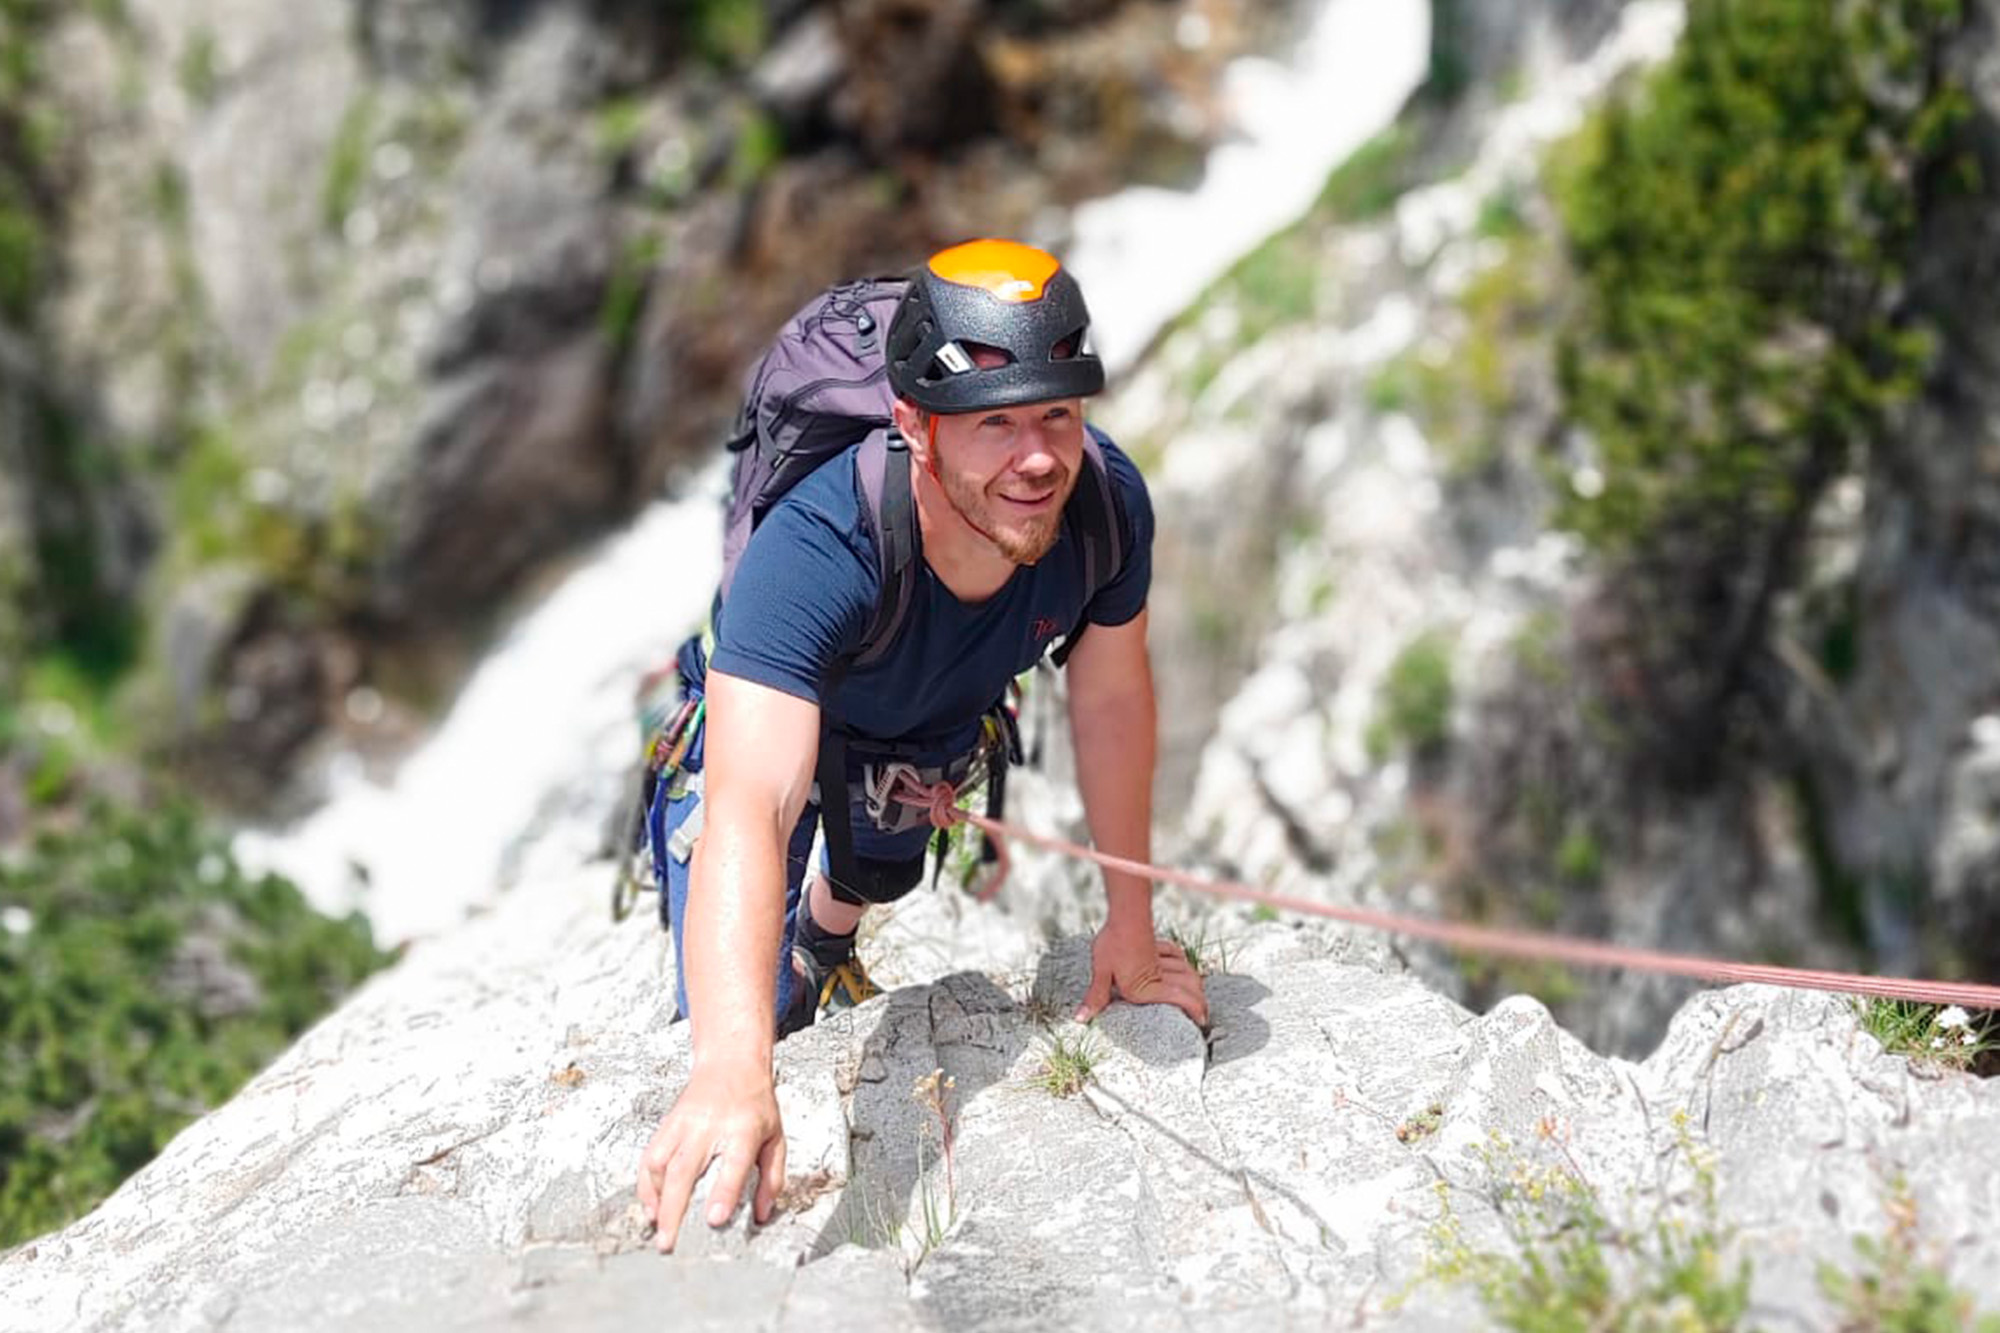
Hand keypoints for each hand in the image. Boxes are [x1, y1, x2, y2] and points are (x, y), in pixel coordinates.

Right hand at [636, 1061, 786, 1252]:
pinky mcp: (667, 1124)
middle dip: (674, 1209)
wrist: (730, 1064)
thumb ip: (772, 1178)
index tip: (714, 1219)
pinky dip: (645, 1184)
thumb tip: (762, 1215)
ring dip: (655, 1199)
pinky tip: (650, 1205)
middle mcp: (709, 1127)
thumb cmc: (755, 1104)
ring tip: (657, 1229)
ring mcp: (683, 1124)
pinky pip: (649, 1157)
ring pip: (660, 1164)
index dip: (723, 1193)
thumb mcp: (776, 1137)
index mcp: (743, 1130)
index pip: (732, 1165)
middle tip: (669, 1242)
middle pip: (685, 1170)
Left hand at [1074, 921, 1208, 1027]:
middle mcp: (1157, 975)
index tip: (1201, 1021)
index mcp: (1145, 988)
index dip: (1195, 1010)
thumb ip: (1096, 997)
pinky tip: (1180, 966)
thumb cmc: (1113, 943)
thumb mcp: (1102, 972)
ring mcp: (1160, 960)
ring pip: (1186, 972)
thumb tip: (1081, 1018)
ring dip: (1194, 983)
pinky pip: (1176, 955)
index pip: (1180, 999)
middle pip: (1189, 987)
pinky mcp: (1158, 947)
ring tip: (1196, 996)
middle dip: (1199, 1002)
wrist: (1124, 915)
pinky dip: (1181, 962)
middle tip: (1202, 1015)